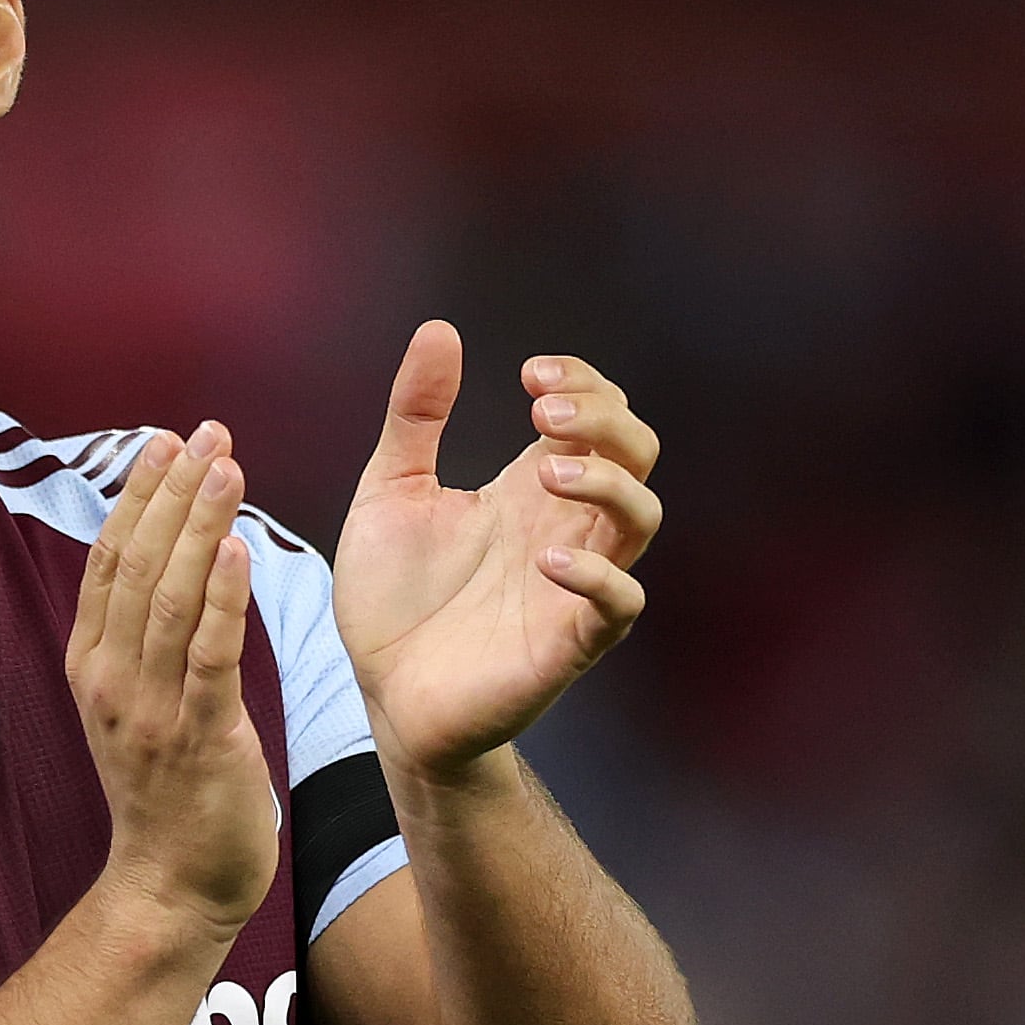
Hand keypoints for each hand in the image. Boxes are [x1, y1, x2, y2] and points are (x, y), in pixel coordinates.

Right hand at [66, 422, 278, 937]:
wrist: (172, 886)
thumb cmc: (169, 793)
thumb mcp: (137, 705)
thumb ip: (144, 640)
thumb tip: (170, 564)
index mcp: (94, 665)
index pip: (109, 560)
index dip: (137, 495)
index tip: (166, 440)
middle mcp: (111, 679)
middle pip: (137, 565)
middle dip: (172, 493)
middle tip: (205, 432)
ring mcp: (149, 710)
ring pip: (171, 600)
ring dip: (199, 528)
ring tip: (226, 467)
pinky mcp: (198, 739)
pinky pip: (209, 658)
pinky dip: (223, 601)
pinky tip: (238, 551)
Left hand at [331, 322, 662, 779]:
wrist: (382, 695)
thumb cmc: (393, 599)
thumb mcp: (391, 490)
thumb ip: (415, 416)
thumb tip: (438, 329)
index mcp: (530, 487)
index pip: (598, 416)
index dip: (584, 383)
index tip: (530, 375)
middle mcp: (564, 527)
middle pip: (636, 453)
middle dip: (605, 420)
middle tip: (543, 412)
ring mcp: (573, 584)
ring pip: (641, 519)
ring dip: (607, 484)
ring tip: (548, 472)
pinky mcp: (568, 643)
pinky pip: (619, 605)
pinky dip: (597, 578)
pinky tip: (546, 561)